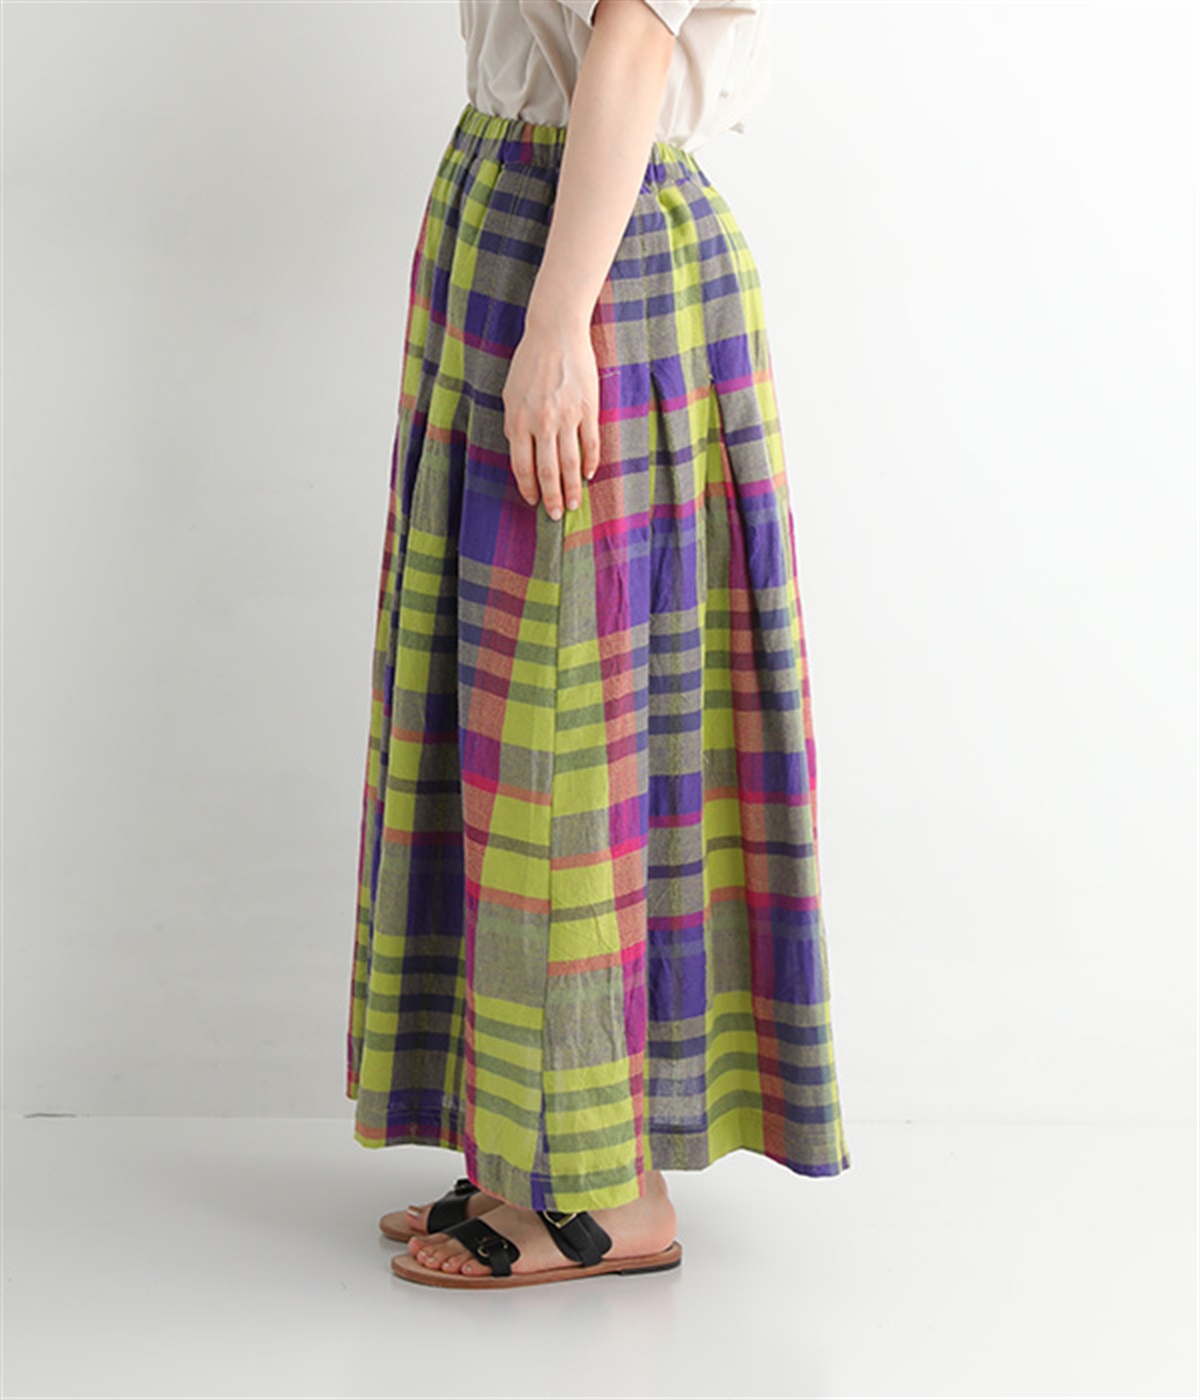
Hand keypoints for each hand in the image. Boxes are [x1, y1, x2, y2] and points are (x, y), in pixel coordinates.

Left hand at [501, 316, 601, 518]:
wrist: (555, 332)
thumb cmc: (530, 362)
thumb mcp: (510, 393)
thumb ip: (514, 424)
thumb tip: (521, 452)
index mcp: (518, 420)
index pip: (522, 465)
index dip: (527, 487)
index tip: (533, 502)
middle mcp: (541, 422)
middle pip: (546, 471)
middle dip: (551, 497)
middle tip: (556, 515)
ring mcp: (566, 416)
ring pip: (569, 463)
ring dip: (572, 488)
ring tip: (574, 504)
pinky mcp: (587, 408)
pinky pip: (590, 443)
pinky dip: (591, 462)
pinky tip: (589, 475)